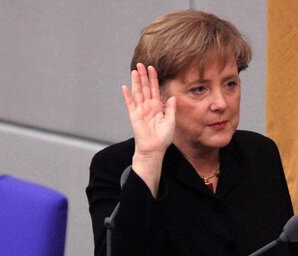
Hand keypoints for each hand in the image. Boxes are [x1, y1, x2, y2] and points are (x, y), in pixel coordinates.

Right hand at [122, 63, 175, 195]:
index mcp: (158, 106)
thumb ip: (170, 108)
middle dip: (144, 76)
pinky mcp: (134, 116)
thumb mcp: (170, 121)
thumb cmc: (163, 138)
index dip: (153, 78)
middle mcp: (148, 106)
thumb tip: (172, 96)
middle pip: (145, 88)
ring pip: (137, 93)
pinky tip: (125, 87)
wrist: (154, 149)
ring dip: (136, 82)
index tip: (152, 67)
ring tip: (134, 71)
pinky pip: (130, 104)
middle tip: (141, 64)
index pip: (155, 89)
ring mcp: (140, 110)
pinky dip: (127, 96)